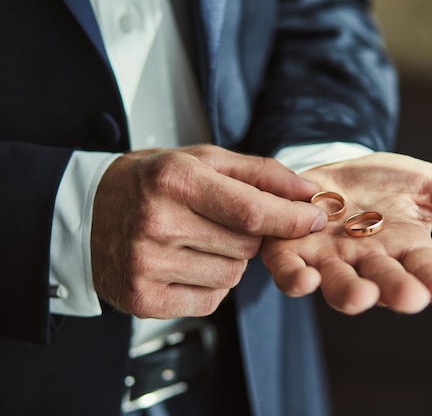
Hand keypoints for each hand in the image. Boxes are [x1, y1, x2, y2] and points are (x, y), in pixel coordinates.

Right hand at [91, 145, 326, 317]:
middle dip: (249, 236)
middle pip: (246, 247)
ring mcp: (146, 265)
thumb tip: (308, 192)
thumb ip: (260, 173)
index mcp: (173, 180)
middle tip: (219, 221)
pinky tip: (184, 265)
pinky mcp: (141, 299)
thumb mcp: (202, 160)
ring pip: (232, 276)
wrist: (86, 214)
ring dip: (229, 261)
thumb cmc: (152, 182)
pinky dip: (210, 286)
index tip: (314, 218)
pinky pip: (210, 302)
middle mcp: (157, 224)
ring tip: (195, 241)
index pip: (251, 211)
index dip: (291, 219)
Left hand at [261, 152, 431, 314]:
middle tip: (411, 297)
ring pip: (339, 283)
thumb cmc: (389, 184)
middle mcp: (370, 262)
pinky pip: (291, 269)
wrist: (338, 170)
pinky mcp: (294, 249)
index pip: (427, 270)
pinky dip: (295, 277)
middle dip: (396, 291)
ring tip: (361, 296)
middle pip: (384, 282)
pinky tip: (303, 279)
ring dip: (349, 292)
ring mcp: (331, 259)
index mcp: (406, 251)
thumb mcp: (429, 185)